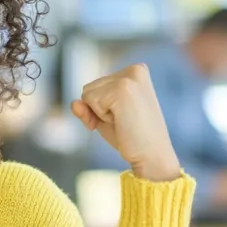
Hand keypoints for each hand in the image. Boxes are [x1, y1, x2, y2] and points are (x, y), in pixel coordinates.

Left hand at [72, 64, 180, 181]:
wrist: (152, 156)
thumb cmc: (131, 137)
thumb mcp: (105, 116)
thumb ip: (87, 105)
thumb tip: (74, 103)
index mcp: (136, 71)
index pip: (97, 85)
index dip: (101, 107)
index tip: (123, 117)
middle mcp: (135, 70)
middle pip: (89, 87)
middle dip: (99, 109)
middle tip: (123, 122)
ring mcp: (128, 78)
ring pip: (87, 93)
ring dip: (99, 113)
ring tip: (123, 121)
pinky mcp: (122, 89)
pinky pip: (89, 101)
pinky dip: (99, 117)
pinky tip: (120, 122)